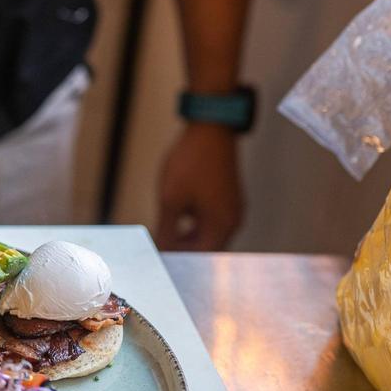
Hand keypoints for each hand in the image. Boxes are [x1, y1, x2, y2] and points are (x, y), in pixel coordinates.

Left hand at [155, 124, 243, 250]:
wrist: (210, 128)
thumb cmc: (191, 163)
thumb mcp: (171, 200)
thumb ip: (166, 231)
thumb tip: (160, 252)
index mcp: (222, 225)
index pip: (200, 258)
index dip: (178, 261)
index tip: (158, 261)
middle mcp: (232, 221)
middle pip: (206, 249)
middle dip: (182, 251)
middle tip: (158, 250)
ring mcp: (232, 209)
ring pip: (209, 235)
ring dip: (187, 239)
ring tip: (163, 237)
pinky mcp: (228, 199)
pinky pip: (212, 221)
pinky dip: (194, 226)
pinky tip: (175, 221)